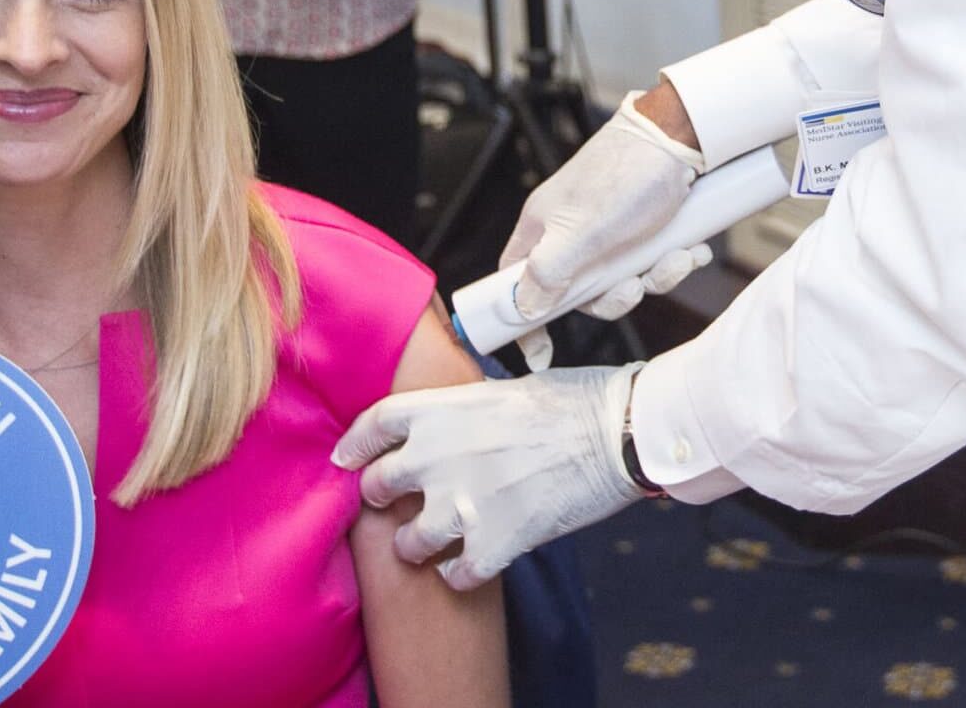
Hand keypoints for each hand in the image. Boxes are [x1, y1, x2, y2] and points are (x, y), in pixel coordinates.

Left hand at [334, 364, 642, 589]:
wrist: (617, 434)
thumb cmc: (575, 400)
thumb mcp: (507, 389)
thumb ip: (469, 409)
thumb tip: (462, 420)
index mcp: (442, 409)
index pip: (374, 426)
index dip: (355, 445)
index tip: (348, 458)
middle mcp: (439, 456)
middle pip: (377, 486)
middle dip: (380, 497)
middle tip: (391, 504)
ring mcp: (463, 502)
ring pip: (407, 542)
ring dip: (414, 545)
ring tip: (428, 546)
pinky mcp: (494, 542)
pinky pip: (455, 575)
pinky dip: (457, 576)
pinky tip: (465, 570)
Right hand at [501, 90, 707, 327]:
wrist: (681, 134)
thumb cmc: (628, 174)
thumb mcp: (583, 231)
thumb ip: (549, 271)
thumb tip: (526, 307)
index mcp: (543, 230)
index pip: (516, 282)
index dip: (523, 318)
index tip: (539, 352)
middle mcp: (571, 232)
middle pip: (579, 292)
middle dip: (613, 297)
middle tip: (633, 287)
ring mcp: (608, 231)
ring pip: (622, 279)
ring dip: (654, 277)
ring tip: (676, 257)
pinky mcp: (642, 228)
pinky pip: (650, 262)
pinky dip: (672, 261)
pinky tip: (690, 249)